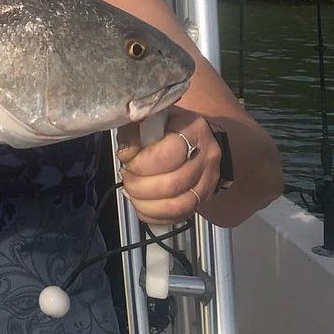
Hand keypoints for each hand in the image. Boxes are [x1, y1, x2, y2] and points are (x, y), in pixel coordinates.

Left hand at [116, 106, 221, 222]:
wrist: (198, 138)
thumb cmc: (169, 126)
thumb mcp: (151, 118)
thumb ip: (135, 130)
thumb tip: (125, 151)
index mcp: (193, 131)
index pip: (167, 155)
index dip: (141, 163)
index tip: (126, 159)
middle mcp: (206, 157)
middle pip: (171, 184)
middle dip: (139, 186)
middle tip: (126, 177)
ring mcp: (208, 181)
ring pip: (176, 206)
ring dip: (145, 204)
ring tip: (131, 192)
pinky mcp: (204, 199)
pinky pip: (179, 216)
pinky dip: (154, 216)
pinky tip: (141, 206)